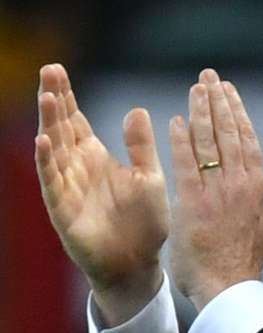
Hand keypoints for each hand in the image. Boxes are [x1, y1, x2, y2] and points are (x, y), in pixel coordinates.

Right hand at [33, 63, 168, 324]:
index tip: (57, 68)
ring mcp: (66, 187)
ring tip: (47, 96)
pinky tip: (44, 142)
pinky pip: (53, 183)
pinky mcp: (63, 210)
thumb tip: (137, 110)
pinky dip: (47, 163)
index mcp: (94, 156)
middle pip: (60, 127)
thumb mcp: (148, 178)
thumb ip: (141, 147)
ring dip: (49, 124)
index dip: (65, 96)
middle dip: (54, 99)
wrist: (138, 264)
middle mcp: (76, 168)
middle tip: (50, 69)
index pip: (75, 120)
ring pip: (53, 149)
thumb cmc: (143, 223)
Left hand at [168, 69, 262, 310]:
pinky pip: (187, 164)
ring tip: (195, 88)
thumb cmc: (243, 262)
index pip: (249, 141)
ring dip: (201, 112)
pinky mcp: (194, 202)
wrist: (228, 287)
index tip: (229, 92)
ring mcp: (218, 192)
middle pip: (230, 133)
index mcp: (258, 188)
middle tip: (209, 77)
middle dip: (219, 102)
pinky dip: (181, 141)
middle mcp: (240, 184)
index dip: (238, 113)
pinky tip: (175, 120)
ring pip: (210, 142)